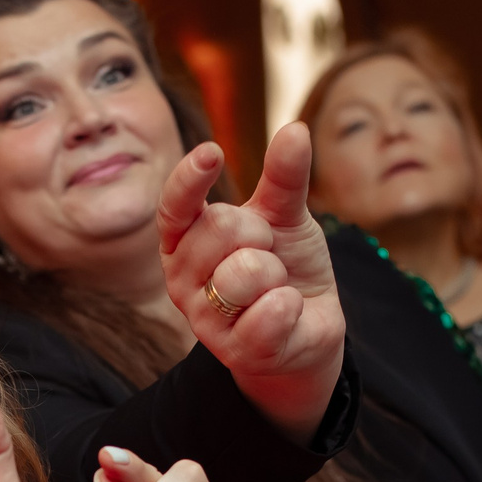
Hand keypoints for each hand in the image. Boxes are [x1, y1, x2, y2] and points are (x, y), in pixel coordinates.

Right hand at [157, 123, 345, 441]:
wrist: (307, 331)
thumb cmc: (286, 268)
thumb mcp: (286, 217)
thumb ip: (284, 177)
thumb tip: (295, 128)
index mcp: (185, 240)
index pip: (174, 206)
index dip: (189, 179)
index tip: (211, 152)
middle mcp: (182, 278)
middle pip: (220, 229)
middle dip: (260, 233)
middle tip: (268, 253)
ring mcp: (203, 319)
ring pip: (244, 273)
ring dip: (277, 276)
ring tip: (275, 288)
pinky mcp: (234, 353)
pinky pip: (268, 313)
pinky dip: (290, 307)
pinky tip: (286, 313)